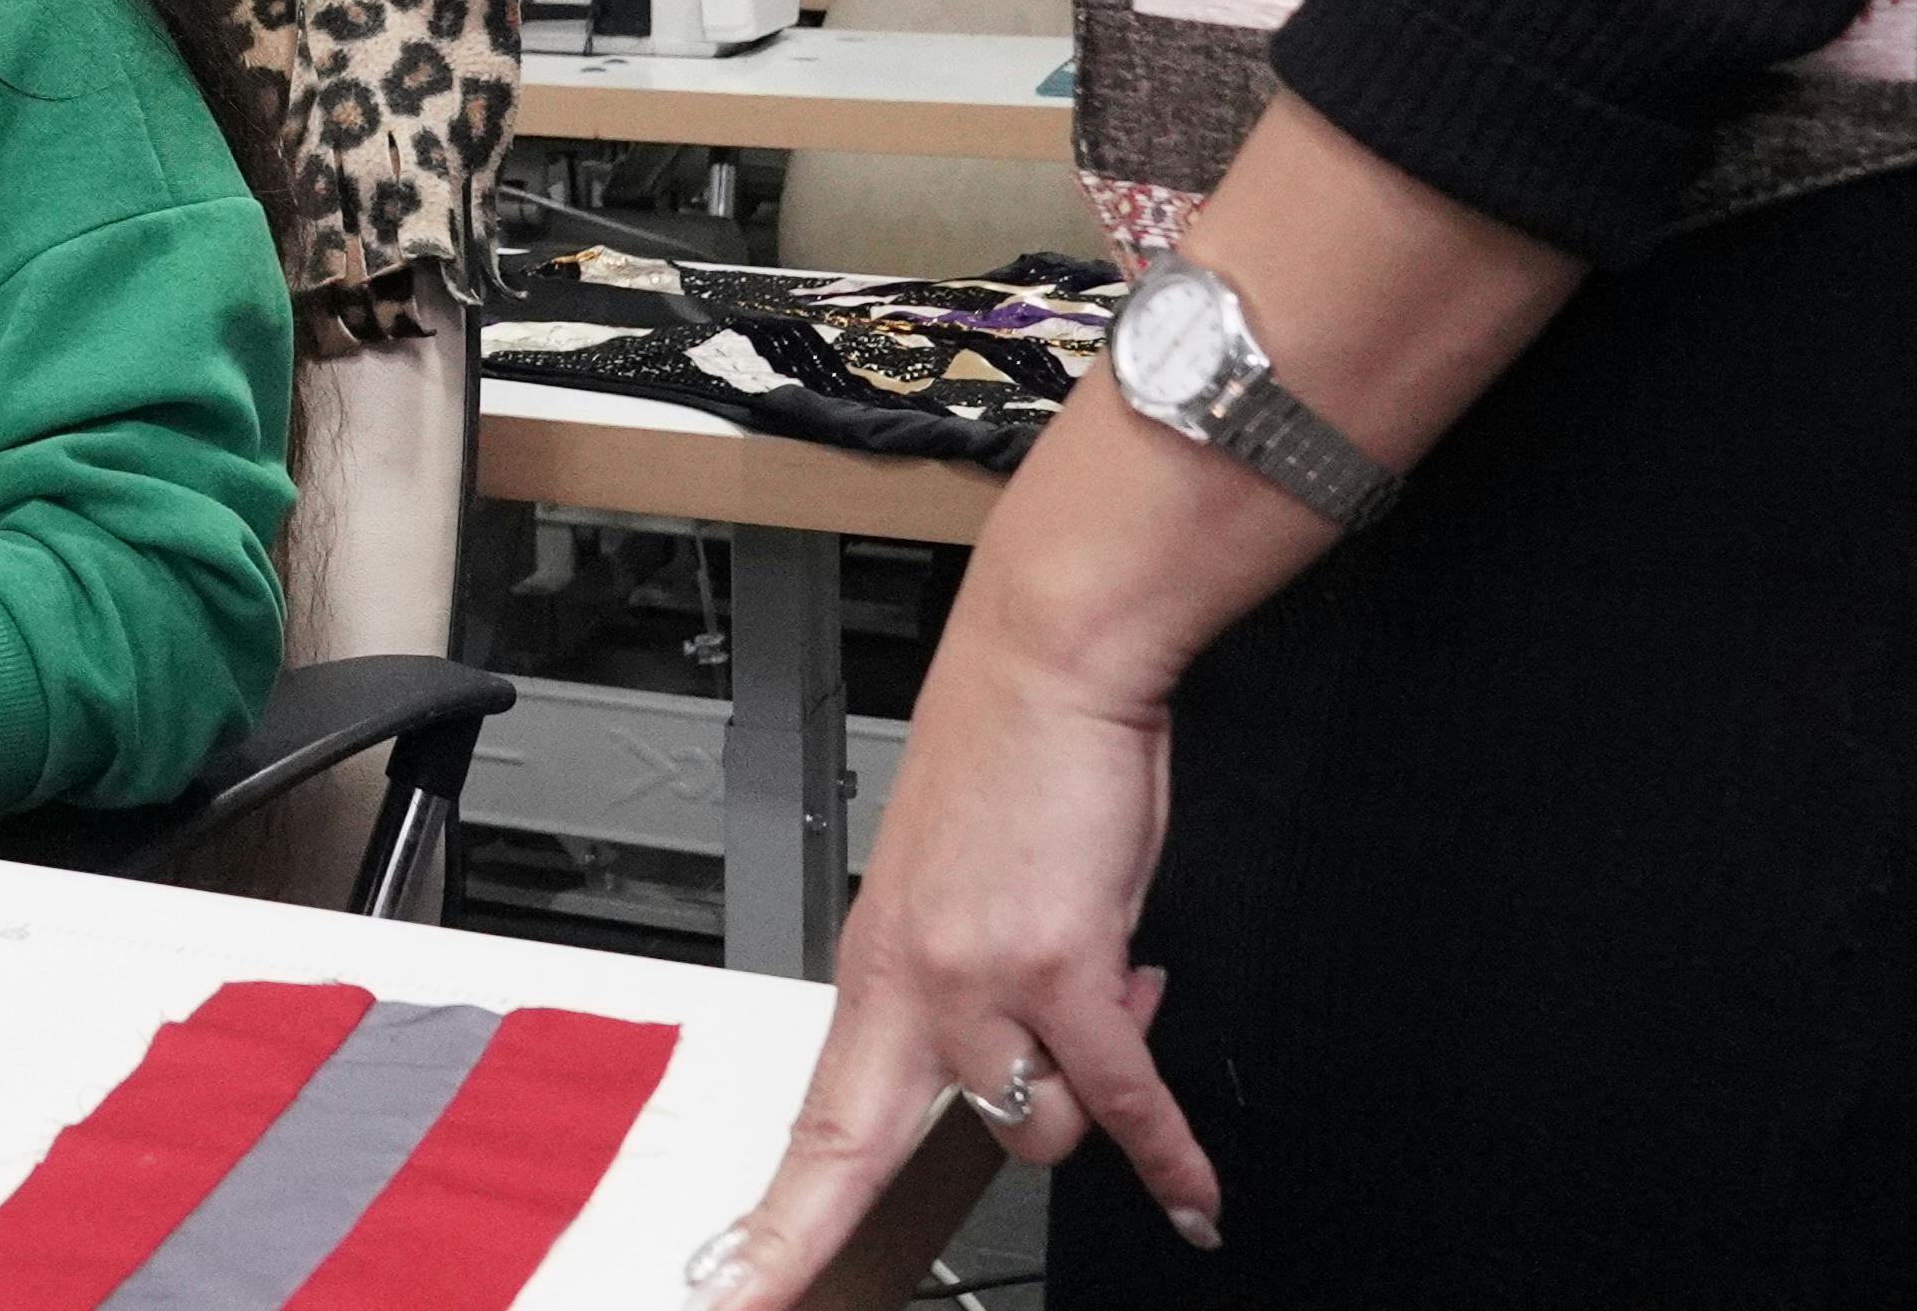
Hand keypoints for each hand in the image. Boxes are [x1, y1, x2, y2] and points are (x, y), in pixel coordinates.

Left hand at [687, 608, 1218, 1307]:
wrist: (1045, 668)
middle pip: (855, 1153)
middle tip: (763, 1298)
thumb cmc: (1010, 766)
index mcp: (873, 970)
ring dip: (1089, 1104)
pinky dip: (1170, 1155)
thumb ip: (984, 994)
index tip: (723, 1292)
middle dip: (816, 1238)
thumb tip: (1054, 1064)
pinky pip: (1123, 1098)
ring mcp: (978, 981)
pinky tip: (1193, 1193)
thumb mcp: (955, 894)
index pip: (808, 1125)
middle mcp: (908, 985)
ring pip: (1035, 1130)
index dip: (764, 1225)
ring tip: (1117, 1015)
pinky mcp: (1061, 965)